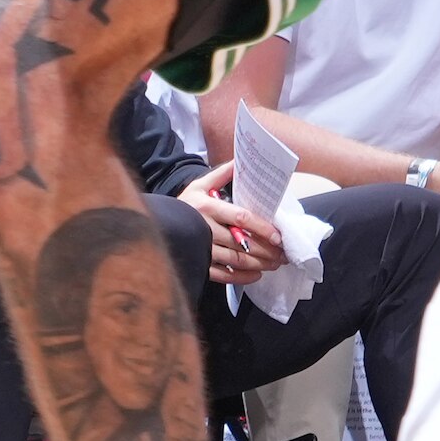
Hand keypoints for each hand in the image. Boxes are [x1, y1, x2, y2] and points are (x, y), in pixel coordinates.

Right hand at [178, 158, 291, 282]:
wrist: (156, 223)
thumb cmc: (184, 204)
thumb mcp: (199, 186)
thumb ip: (222, 175)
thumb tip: (240, 162)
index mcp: (207, 206)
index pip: (241, 218)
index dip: (262, 228)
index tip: (278, 236)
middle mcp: (205, 228)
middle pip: (243, 244)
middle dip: (267, 251)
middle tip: (283, 254)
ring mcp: (202, 248)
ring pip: (237, 261)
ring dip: (260, 264)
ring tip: (274, 264)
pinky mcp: (199, 263)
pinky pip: (224, 275)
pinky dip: (242, 277)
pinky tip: (256, 275)